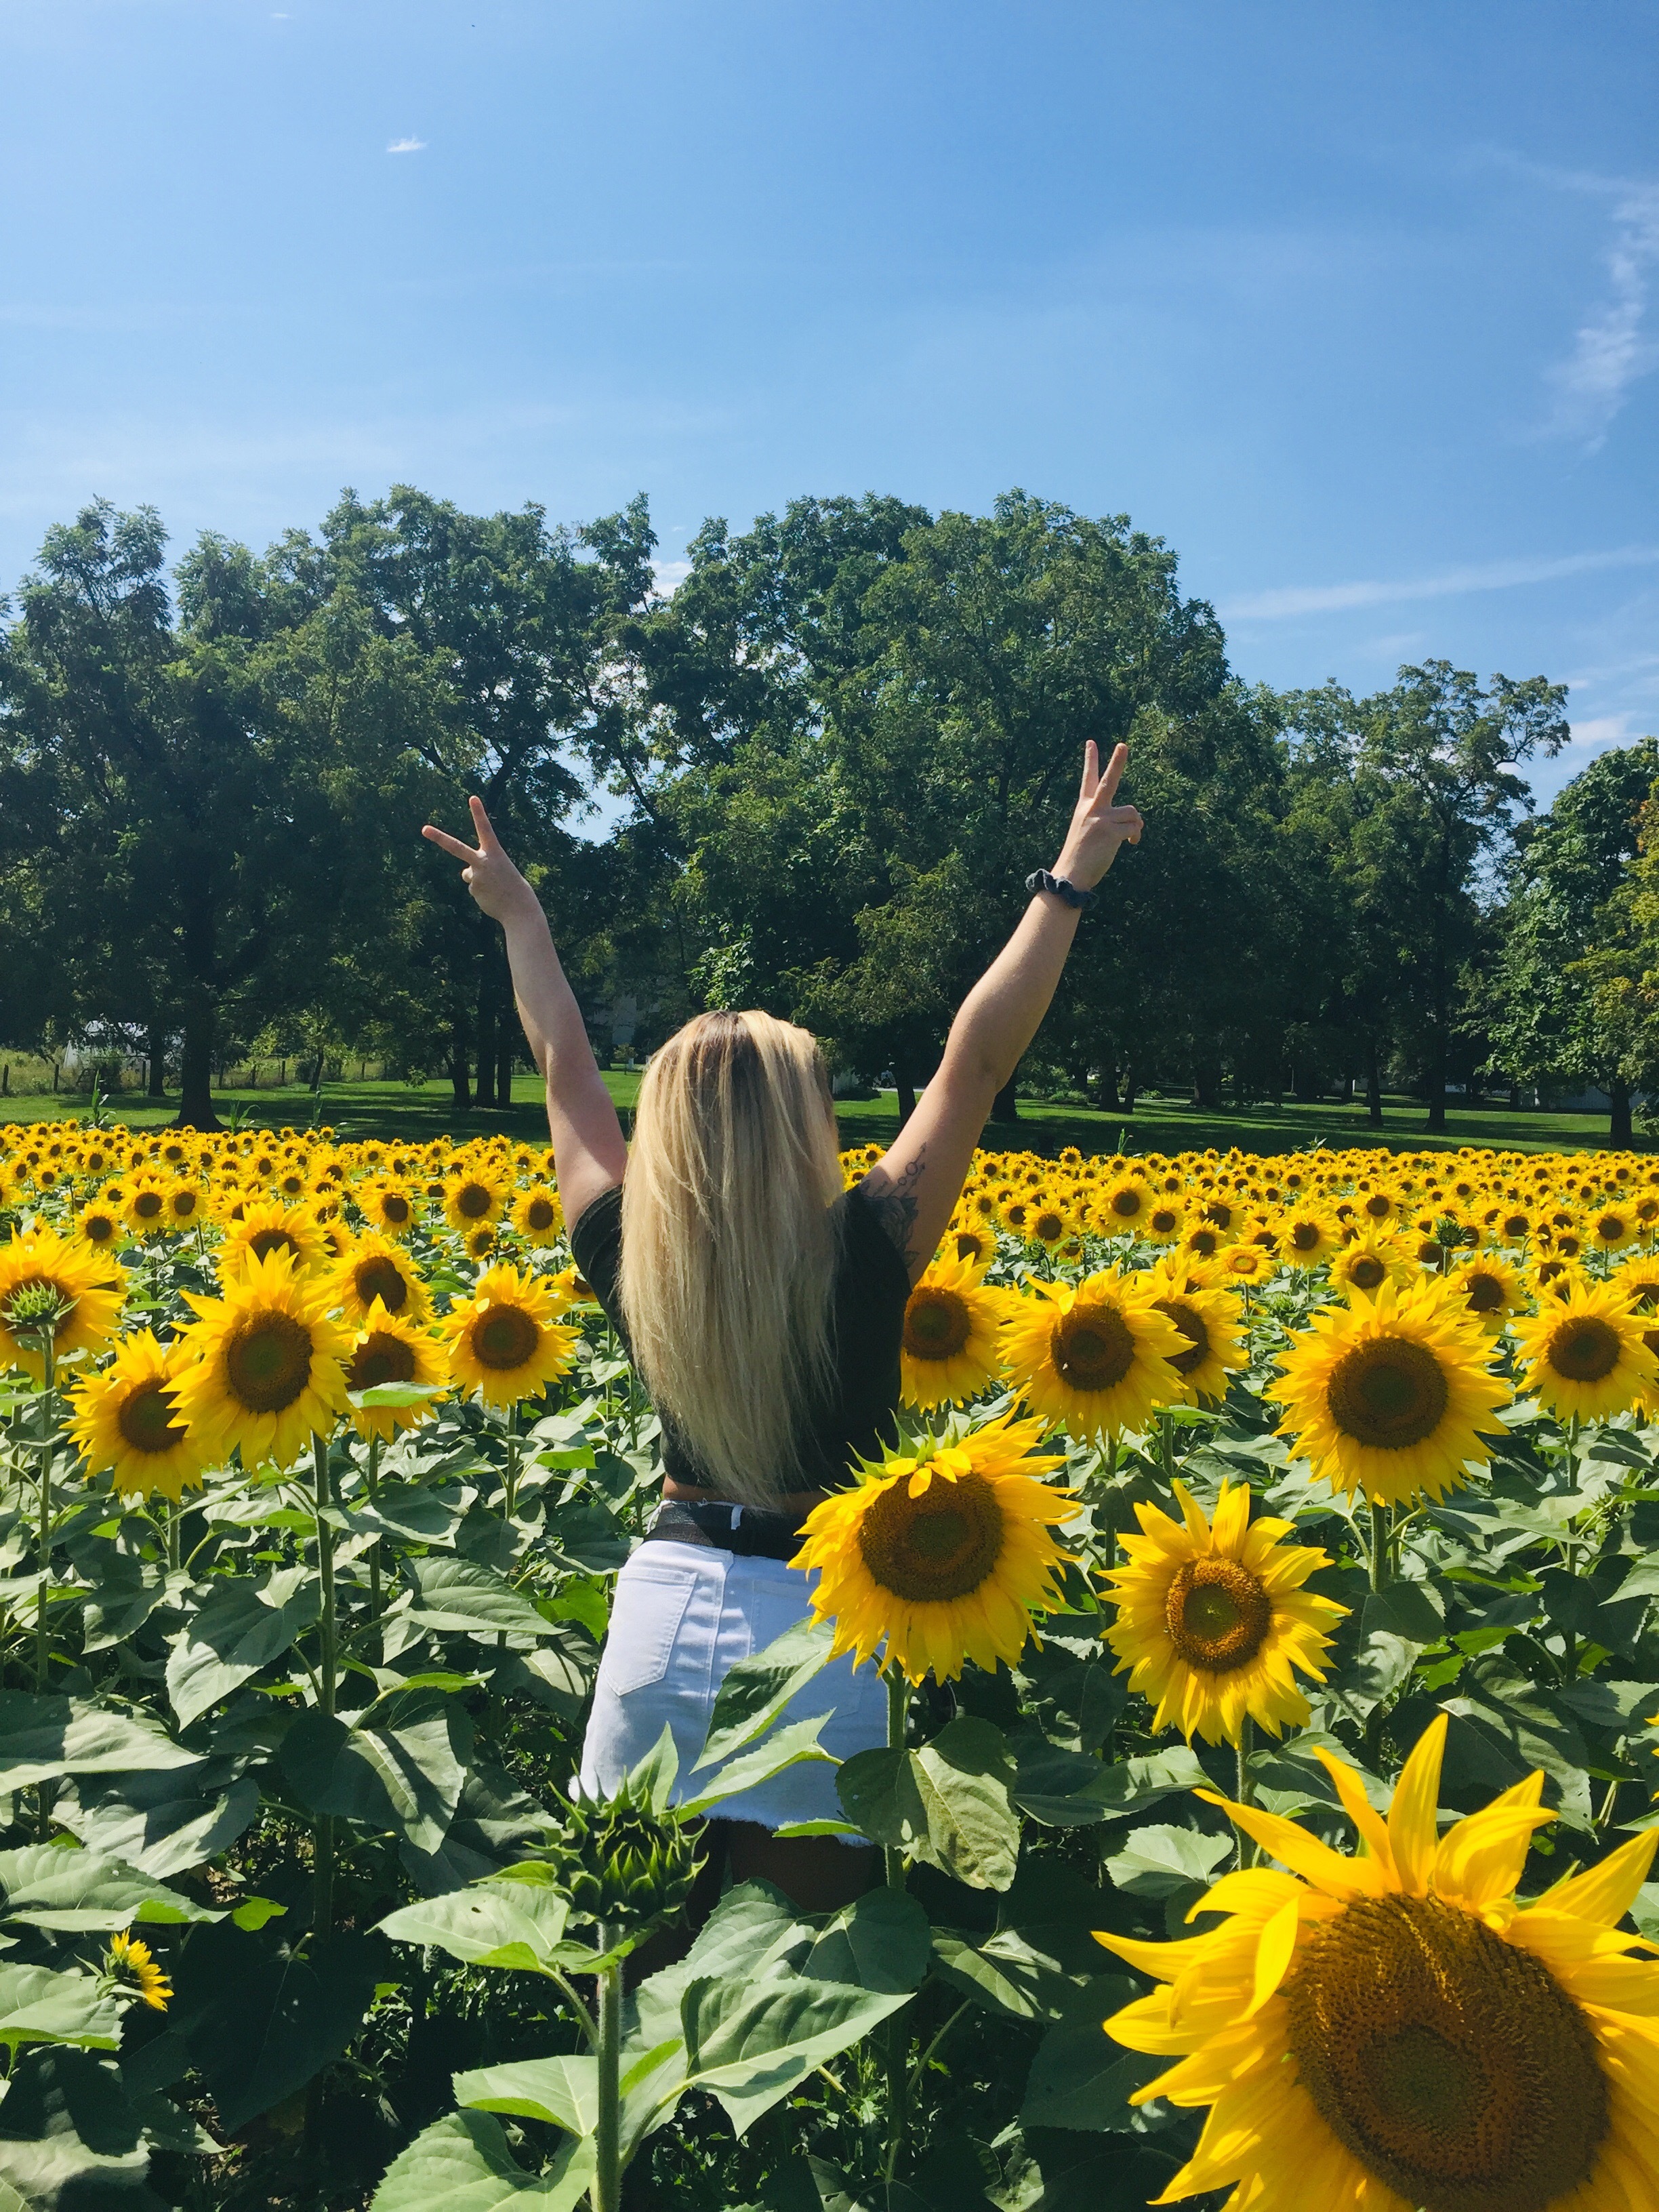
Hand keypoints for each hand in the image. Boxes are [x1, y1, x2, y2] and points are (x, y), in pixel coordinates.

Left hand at [421, 798, 539, 924]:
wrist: (520, 908)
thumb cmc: (512, 886)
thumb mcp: (498, 870)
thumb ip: (480, 867)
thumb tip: (465, 874)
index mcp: (495, 853)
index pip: (485, 829)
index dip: (479, 813)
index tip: (472, 798)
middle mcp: (483, 861)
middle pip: (456, 847)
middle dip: (439, 838)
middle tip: (424, 829)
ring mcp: (476, 876)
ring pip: (469, 874)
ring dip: (479, 881)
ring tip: (495, 888)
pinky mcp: (473, 889)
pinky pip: (473, 887)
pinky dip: (481, 892)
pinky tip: (491, 896)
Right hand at [1053, 741, 1142, 890]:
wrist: (1070, 874)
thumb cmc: (1081, 856)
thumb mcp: (1089, 832)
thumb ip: (1108, 820)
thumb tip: (1138, 821)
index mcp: (1084, 807)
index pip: (1088, 779)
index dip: (1090, 760)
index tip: (1091, 742)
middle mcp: (1092, 809)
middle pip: (1109, 781)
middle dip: (1117, 761)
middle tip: (1123, 745)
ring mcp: (1101, 819)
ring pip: (1132, 812)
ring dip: (1136, 825)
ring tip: (1130, 838)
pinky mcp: (1110, 832)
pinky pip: (1134, 828)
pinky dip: (1136, 836)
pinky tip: (1130, 844)